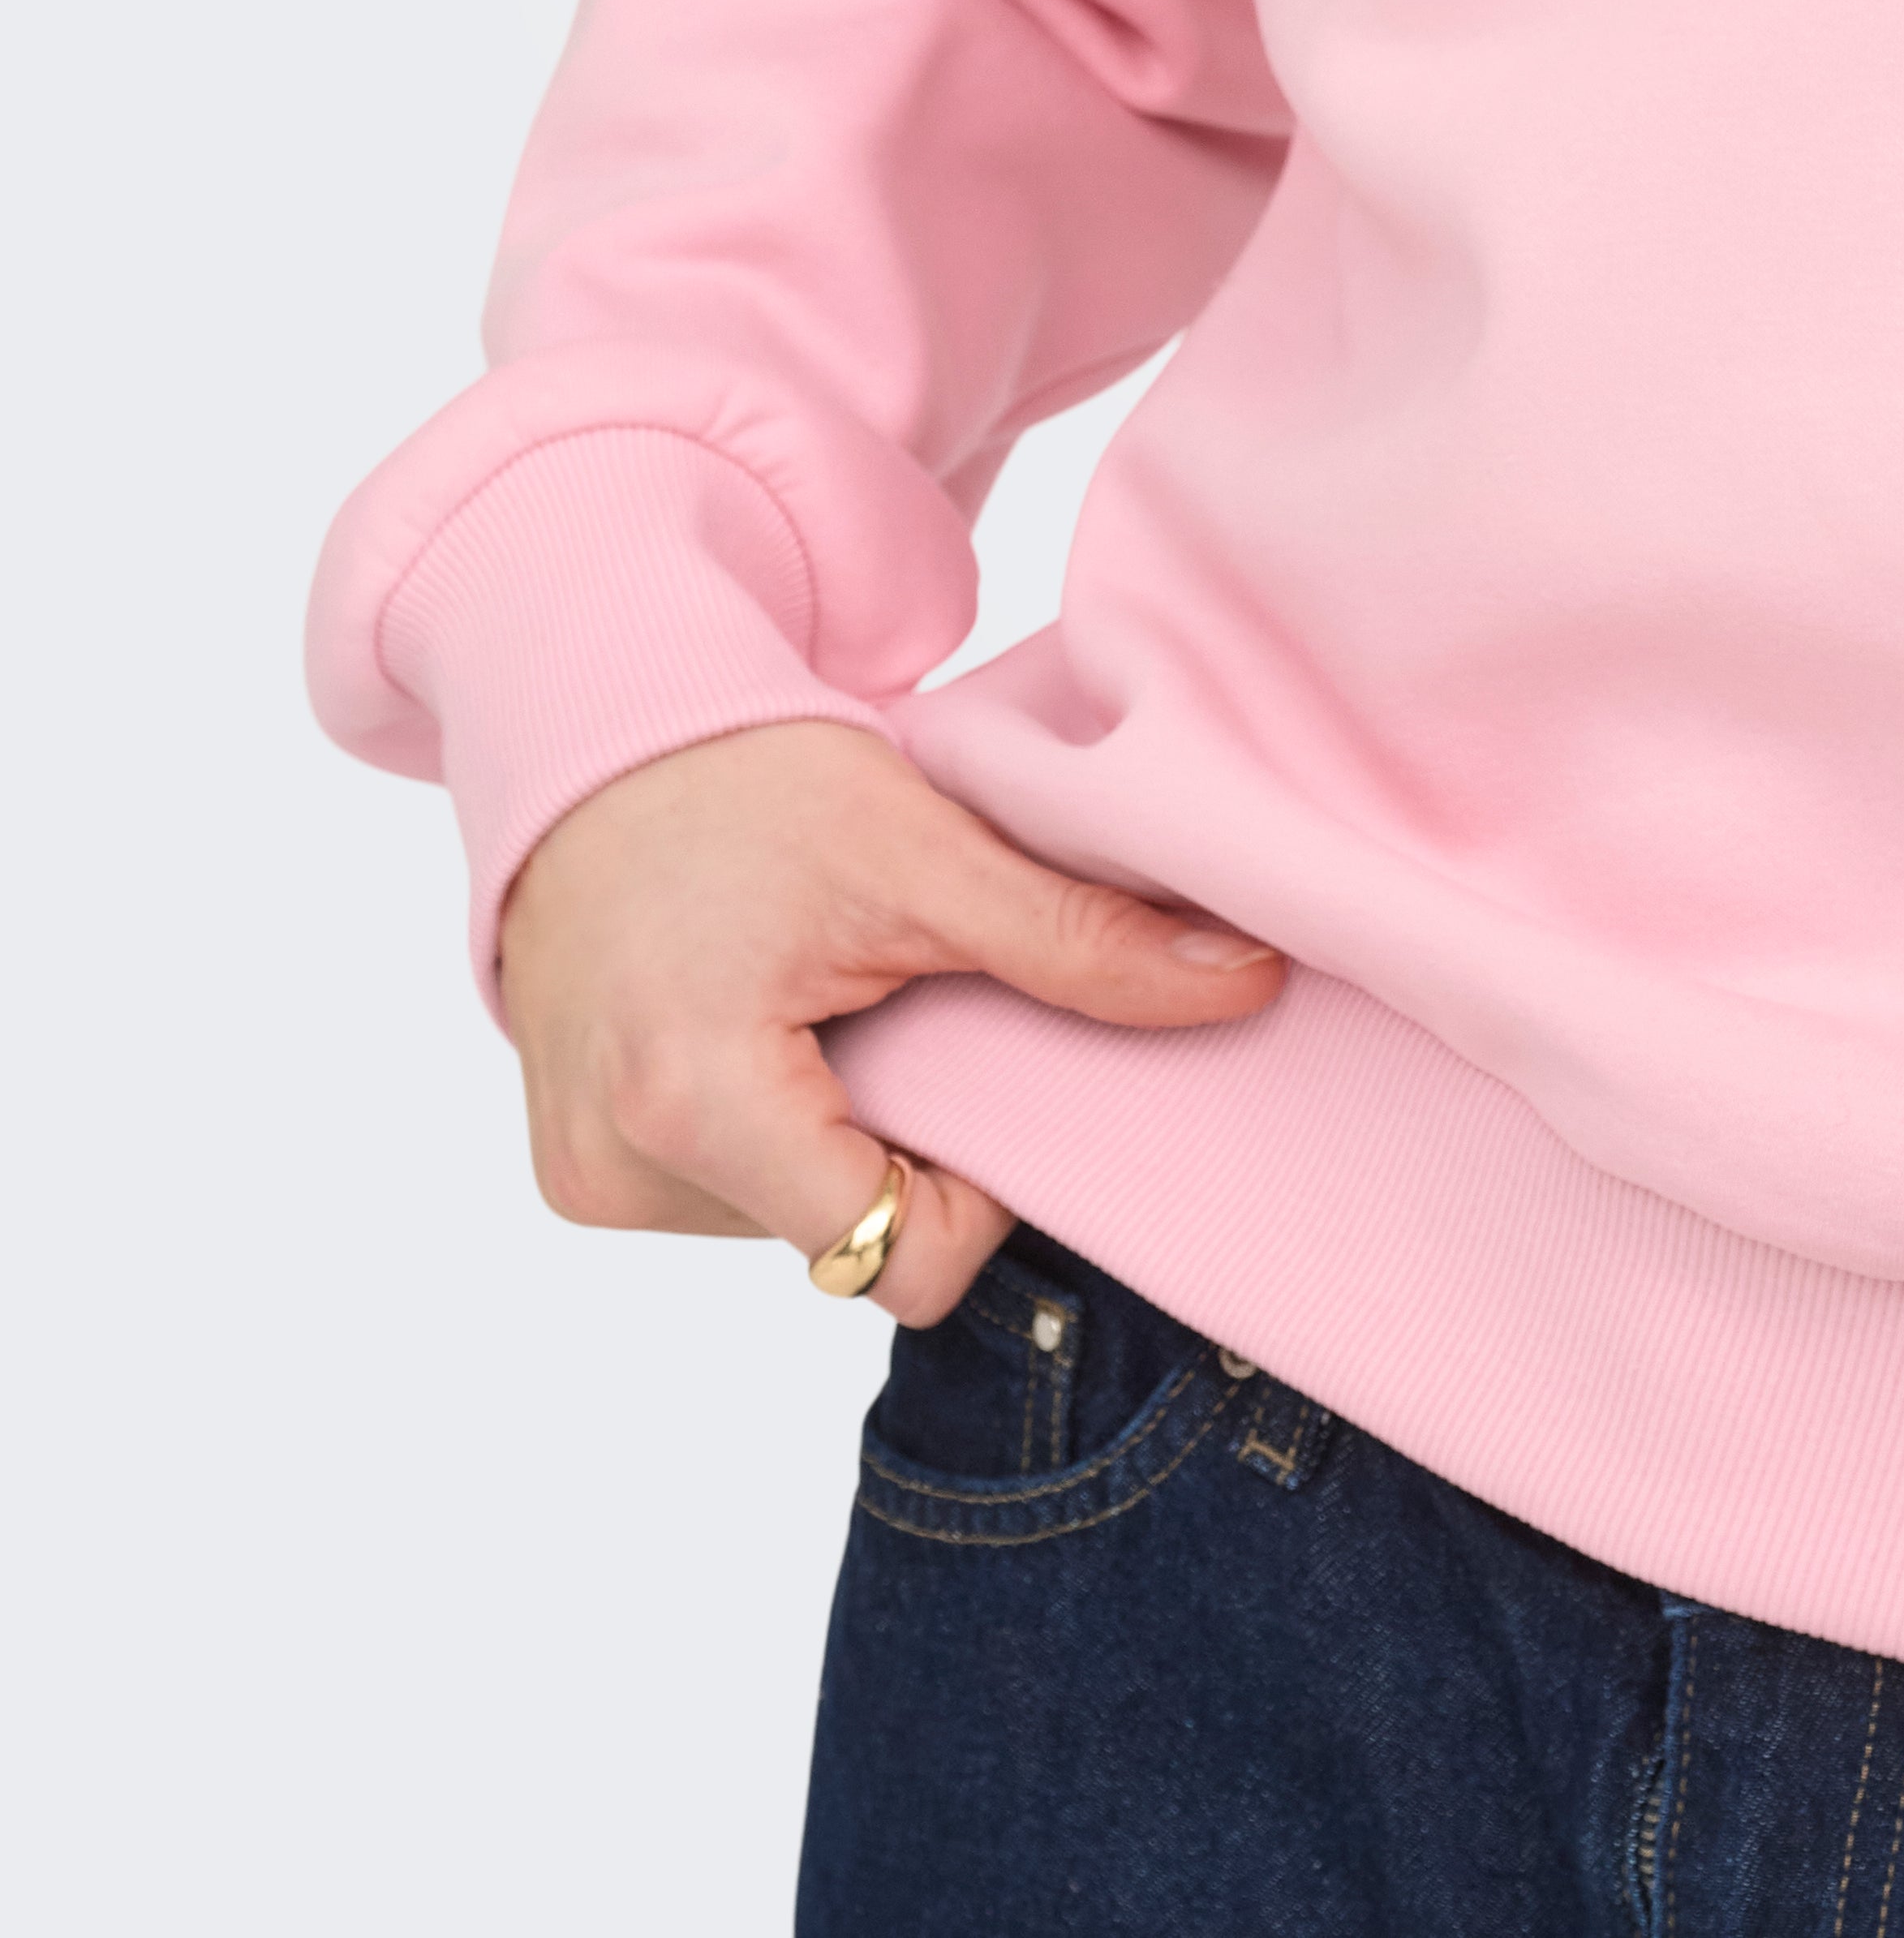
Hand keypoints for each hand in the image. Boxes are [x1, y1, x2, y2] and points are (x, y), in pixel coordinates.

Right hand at [493, 717, 1282, 1323]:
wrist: (598, 727)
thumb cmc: (744, 776)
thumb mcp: (924, 852)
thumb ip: (1080, 939)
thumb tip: (1245, 980)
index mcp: (694, 1105)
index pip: (895, 1258)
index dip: (973, 1187)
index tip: (978, 1063)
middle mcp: (619, 1171)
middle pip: (841, 1240)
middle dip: (902, 1141)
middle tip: (899, 1004)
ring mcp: (588, 1177)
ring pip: (788, 1218)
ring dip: (834, 1127)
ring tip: (820, 992)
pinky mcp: (576, 1166)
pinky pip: (726, 1189)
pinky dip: (772, 1120)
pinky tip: (767, 1014)